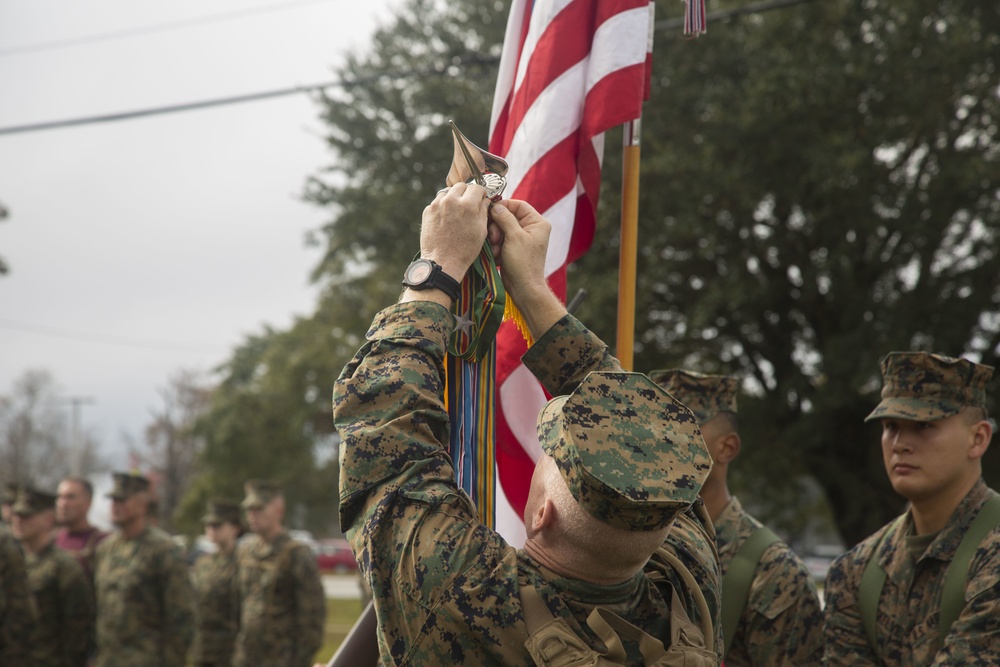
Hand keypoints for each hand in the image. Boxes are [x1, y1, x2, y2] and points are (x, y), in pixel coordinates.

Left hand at [419, 182, 489, 282]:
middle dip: (467, 192)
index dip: (481, 192)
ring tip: (457, 211)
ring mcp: (437, 205)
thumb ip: (483, 211)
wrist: (442, 262)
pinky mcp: (428, 211)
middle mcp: (451, 201)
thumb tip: (484, 200)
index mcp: (467, 205)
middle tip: (469, 203)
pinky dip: (443, 206)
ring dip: (454, 197)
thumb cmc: (464, 250)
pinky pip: (438, 202)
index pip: (476, 187)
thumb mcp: (481, 231)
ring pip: (448, 192)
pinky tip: (447, 218)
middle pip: (461, 186)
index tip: (481, 197)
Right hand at [489, 199, 565, 337]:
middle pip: (507, 217)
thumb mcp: (514, 237)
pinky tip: (497, 255)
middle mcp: (530, 229)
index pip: (519, 205)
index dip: (504, 206)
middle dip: (498, 227)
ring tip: (496, 250)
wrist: (523, 288)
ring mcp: (521, 239)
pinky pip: (500, 240)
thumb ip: (505, 218)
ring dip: (495, 238)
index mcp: (537, 223)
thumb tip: (496, 206)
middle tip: (495, 238)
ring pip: (501, 229)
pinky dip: (496, 247)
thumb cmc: (523, 263)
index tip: (491, 211)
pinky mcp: (513, 248)